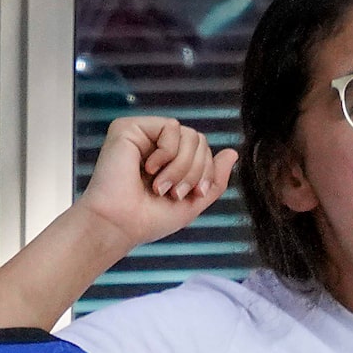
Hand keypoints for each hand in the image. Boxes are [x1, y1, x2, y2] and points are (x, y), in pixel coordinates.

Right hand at [77, 117, 238, 250]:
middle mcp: (155, 145)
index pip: (202, 150)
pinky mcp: (130, 127)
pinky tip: (149, 169)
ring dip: (181, 166)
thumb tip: (232, 152)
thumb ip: (214, 180)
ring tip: (160, 185)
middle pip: (199, 140)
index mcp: (168, 161)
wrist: (119, 225)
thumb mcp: (191, 203)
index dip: (205, 172)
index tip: (190, 195)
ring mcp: (143, 135)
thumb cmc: (147, 220)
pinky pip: (171, 127)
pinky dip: (167, 153)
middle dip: (194, 171)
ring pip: (190, 134)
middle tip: (172, 192)